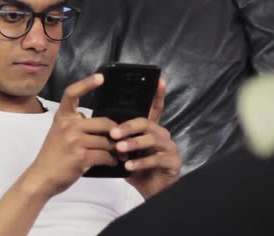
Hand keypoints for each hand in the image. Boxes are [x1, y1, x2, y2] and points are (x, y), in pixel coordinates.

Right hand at [26, 74, 117, 198]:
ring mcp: (74, 141)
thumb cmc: (54, 156)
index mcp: (62, 117)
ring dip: (116, 149)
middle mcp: (68, 126)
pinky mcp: (80, 157)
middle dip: (116, 133)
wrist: (42, 177)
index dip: (87, 83)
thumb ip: (78, 124)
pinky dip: (112, 160)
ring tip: (120, 154)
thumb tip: (104, 124)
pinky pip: (105, 155)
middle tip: (123, 139)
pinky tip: (112, 162)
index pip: (72, 93)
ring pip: (107, 141)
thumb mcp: (60, 133)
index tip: (100, 77)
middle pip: (104, 122)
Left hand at [111, 79, 181, 198]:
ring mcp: (169, 148)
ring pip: (152, 139)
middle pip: (147, 123)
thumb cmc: (139, 170)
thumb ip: (120, 140)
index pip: (155, 108)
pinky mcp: (172, 162)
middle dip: (129, 127)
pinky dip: (141, 162)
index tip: (158, 81)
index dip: (157, 94)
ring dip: (133, 144)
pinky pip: (156, 159)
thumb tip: (100, 128)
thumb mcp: (127, 153)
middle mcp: (162, 135)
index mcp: (151, 129)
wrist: (153, 192)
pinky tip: (129, 167)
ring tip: (120, 149)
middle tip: (114, 133)